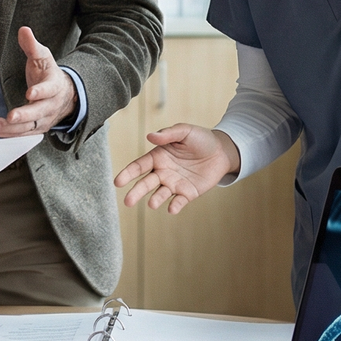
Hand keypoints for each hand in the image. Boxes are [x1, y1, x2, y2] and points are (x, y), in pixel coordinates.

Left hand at [0, 26, 77, 136]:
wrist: (65, 95)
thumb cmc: (49, 74)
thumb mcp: (43, 57)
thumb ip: (32, 45)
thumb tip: (23, 30)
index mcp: (54, 86)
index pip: (49, 90)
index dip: (40, 91)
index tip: (30, 93)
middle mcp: (50, 106)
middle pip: (38, 113)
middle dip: (24, 116)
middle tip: (10, 117)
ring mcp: (43, 120)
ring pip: (27, 128)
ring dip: (9, 128)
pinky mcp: (35, 129)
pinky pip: (20, 134)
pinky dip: (5, 134)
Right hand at [114, 125, 238, 212]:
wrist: (222, 151)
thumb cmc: (200, 139)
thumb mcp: (185, 131)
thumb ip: (168, 134)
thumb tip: (150, 136)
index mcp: (158, 157)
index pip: (139, 166)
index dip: (128, 173)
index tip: (118, 182)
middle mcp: (162, 172)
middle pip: (146, 183)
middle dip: (136, 192)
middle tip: (128, 202)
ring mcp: (174, 184)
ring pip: (160, 194)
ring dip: (155, 199)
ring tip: (152, 203)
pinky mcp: (187, 193)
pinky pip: (179, 201)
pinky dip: (175, 206)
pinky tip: (172, 209)